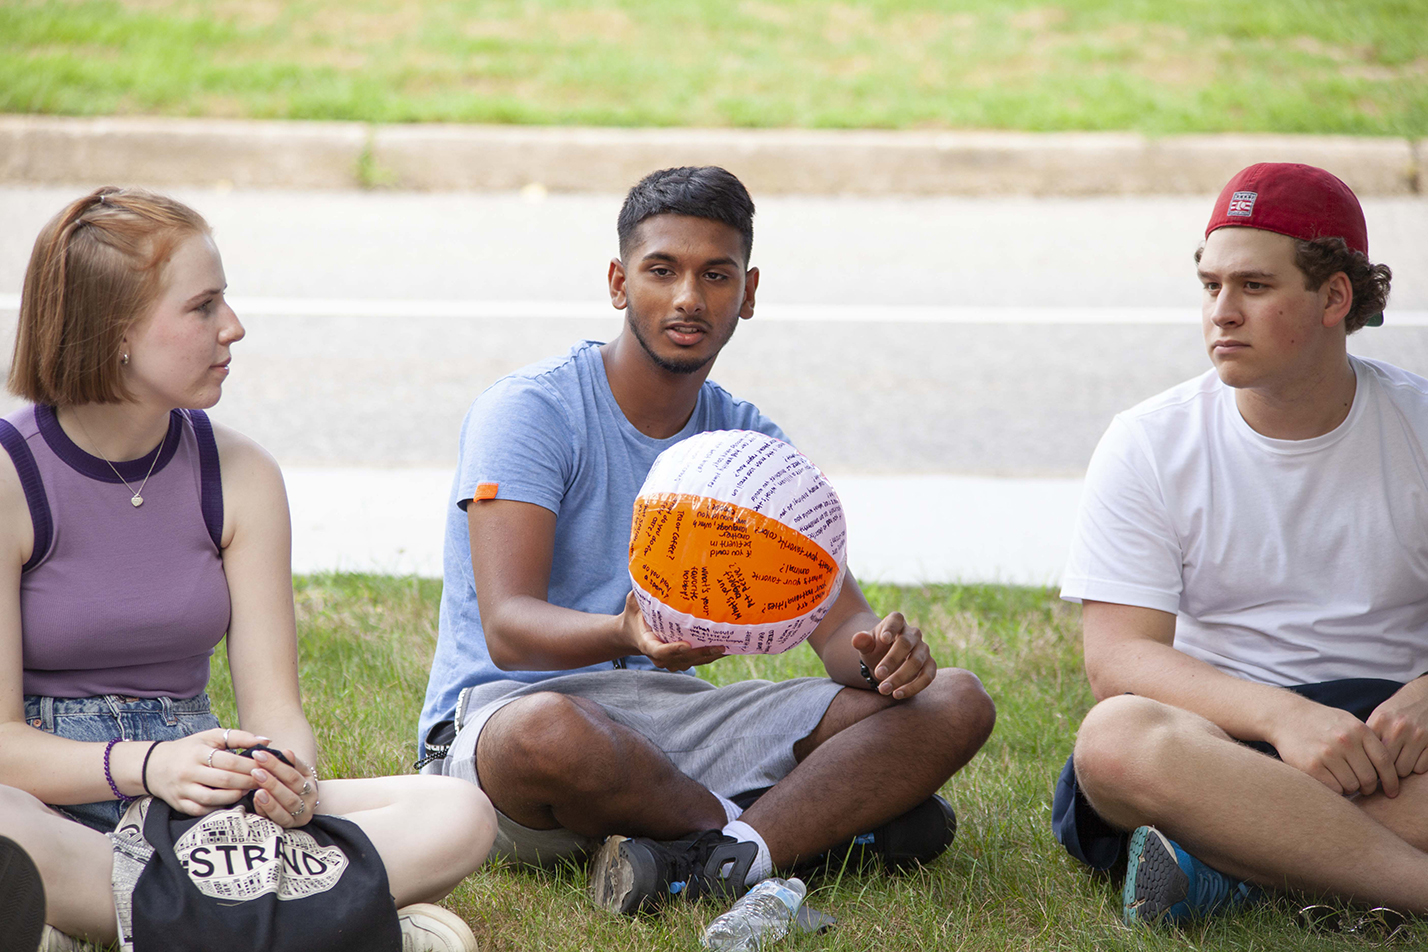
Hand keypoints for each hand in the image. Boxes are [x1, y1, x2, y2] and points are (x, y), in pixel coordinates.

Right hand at [147, 728, 268, 815]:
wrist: (154, 766)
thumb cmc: (190, 749)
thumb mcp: (210, 737)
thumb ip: (239, 737)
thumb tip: (266, 741)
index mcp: (197, 753)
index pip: (229, 761)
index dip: (249, 765)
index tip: (265, 767)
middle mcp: (188, 772)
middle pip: (224, 780)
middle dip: (247, 781)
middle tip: (263, 781)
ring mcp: (183, 790)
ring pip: (213, 798)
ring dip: (235, 796)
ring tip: (248, 791)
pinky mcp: (179, 804)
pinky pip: (201, 810)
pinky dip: (218, 807)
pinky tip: (230, 801)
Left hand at [250, 747, 319, 827]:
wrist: (303, 806)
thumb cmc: (296, 784)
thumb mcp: (299, 772)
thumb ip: (292, 763)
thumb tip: (286, 752)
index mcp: (311, 788)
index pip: (293, 776)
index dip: (276, 765)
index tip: (260, 755)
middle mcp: (307, 805)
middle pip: (289, 795)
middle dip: (272, 783)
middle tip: (255, 772)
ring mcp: (297, 818)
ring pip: (284, 811)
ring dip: (269, 801)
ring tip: (257, 791)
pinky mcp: (286, 828)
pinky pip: (275, 821)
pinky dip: (265, 811)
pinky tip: (256, 802)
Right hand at [619, 591, 725, 671]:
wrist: (632, 633)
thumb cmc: (634, 615)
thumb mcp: (633, 602)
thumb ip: (639, 593)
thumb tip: (649, 574)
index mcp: (647, 642)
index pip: (658, 651)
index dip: (672, 650)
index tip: (686, 645)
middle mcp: (658, 655)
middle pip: (681, 659)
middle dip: (700, 654)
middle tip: (718, 646)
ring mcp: (669, 660)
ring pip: (690, 662)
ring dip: (708, 657)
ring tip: (726, 647)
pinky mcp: (678, 660)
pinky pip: (695, 660)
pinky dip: (709, 656)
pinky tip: (725, 648)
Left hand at [850, 612, 935, 699]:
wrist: (887, 661)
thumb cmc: (876, 649)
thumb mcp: (867, 645)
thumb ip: (862, 642)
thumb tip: (857, 639)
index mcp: (896, 622)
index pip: (896, 620)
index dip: (891, 628)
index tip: (884, 639)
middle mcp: (913, 633)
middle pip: (905, 644)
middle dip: (891, 661)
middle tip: (878, 675)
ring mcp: (923, 649)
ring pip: (916, 662)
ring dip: (900, 678)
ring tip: (883, 690)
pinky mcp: (930, 665)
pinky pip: (927, 676)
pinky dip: (913, 687)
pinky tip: (898, 694)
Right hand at [1270, 700, 1399, 797]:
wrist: (1286, 716)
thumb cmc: (1321, 723)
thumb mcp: (1348, 723)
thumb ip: (1368, 742)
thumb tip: (1389, 772)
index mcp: (1359, 730)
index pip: (1385, 762)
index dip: (1391, 781)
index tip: (1391, 791)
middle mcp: (1345, 741)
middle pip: (1369, 778)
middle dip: (1367, 787)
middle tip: (1362, 787)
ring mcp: (1327, 753)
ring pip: (1352, 785)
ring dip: (1350, 788)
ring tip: (1342, 781)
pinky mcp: (1311, 766)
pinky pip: (1334, 788)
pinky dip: (1336, 789)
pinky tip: (1331, 781)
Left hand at [1367, 677, 1427, 780]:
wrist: (1425, 698)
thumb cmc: (1398, 711)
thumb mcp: (1379, 716)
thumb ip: (1370, 736)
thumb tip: (1356, 761)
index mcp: (1380, 721)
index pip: (1367, 752)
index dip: (1367, 762)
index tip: (1367, 766)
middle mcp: (1398, 728)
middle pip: (1385, 764)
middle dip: (1384, 768)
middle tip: (1385, 764)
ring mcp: (1417, 735)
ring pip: (1403, 770)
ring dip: (1401, 769)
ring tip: (1400, 760)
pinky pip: (1420, 769)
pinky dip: (1417, 767)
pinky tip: (1414, 757)